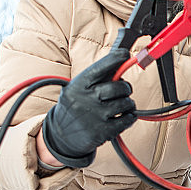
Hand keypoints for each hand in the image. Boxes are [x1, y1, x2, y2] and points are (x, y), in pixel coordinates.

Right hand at [41, 49, 135, 167]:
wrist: (60, 135)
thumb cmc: (75, 106)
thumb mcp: (78, 88)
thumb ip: (97, 77)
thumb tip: (121, 61)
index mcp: (79, 85)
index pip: (101, 67)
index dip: (116, 59)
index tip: (125, 54)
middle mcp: (86, 99)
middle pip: (119, 87)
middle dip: (126, 88)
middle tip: (123, 91)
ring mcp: (94, 116)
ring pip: (126, 103)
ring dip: (128, 104)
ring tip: (120, 105)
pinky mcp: (102, 132)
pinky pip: (128, 119)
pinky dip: (129, 117)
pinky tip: (123, 117)